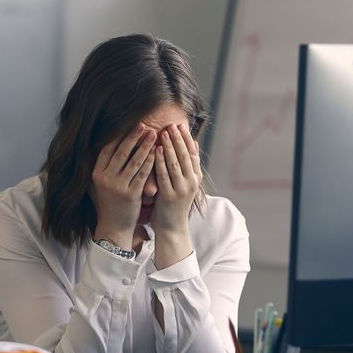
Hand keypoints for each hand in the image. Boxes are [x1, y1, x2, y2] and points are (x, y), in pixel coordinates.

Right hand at [91, 125, 155, 248]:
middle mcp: (105, 179)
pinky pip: (142, 175)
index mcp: (96, 174)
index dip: (118, 136)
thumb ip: (98, 167)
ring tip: (154, 134)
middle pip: (121, 152)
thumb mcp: (97, 185)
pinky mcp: (130, 195)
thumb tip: (92, 148)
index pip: (107, 149)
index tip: (128, 124)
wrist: (113, 227)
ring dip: (145, 146)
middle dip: (133, 136)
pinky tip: (157, 153)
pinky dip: (150, 162)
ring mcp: (118, 187)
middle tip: (144, 124)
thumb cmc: (108, 204)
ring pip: (133, 162)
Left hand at [152, 124, 200, 267]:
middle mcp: (192, 182)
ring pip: (176, 163)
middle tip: (172, 124)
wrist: (172, 229)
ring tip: (164, 132)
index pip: (193, 154)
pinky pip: (164, 174)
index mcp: (196, 178)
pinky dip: (160, 160)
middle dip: (178, 139)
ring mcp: (182, 189)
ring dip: (169, 146)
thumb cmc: (174, 205)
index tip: (181, 126)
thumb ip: (187, 166)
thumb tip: (193, 144)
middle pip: (185, 156)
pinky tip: (156, 149)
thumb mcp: (183, 183)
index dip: (187, 139)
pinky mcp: (170, 196)